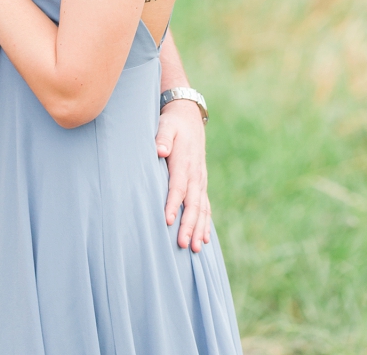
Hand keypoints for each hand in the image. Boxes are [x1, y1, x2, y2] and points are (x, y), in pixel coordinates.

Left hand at [156, 101, 212, 249]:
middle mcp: (196, 174)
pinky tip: (204, 240)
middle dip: (189, 225)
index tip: (167, 221)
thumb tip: (160, 150)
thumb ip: (162, 137)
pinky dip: (205, 223)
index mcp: (184, 161)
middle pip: (193, 203)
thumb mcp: (166, 125)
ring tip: (196, 249)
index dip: (173, 204)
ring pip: (202, 208)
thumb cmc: (173, 124)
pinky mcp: (201, 184)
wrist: (189, 117)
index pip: (179, 186)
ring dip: (199, 229)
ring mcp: (201, 180)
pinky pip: (206, 206)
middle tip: (184, 244)